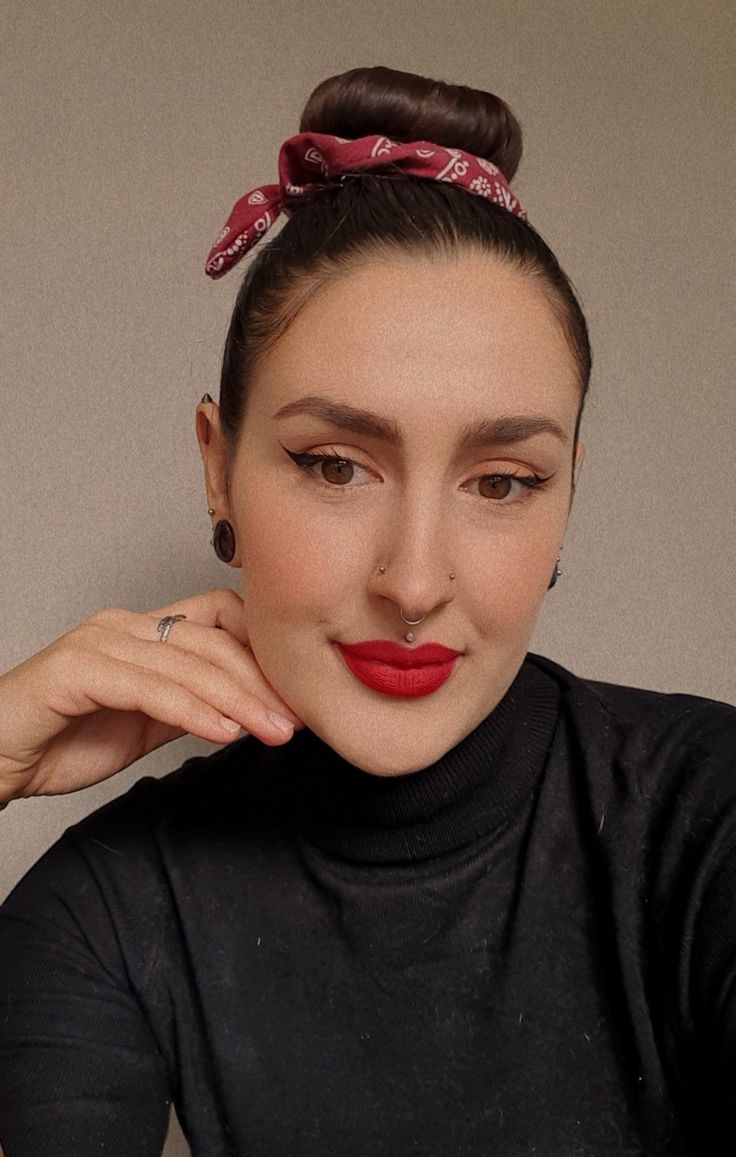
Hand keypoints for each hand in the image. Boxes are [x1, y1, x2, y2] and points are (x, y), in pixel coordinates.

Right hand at [0, 588, 304, 802]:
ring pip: (187, 662)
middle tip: (295, 720)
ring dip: (238, 699)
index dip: (263, 650)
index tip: (296, 694)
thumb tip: (243, 709)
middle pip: (213, 638)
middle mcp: (123, 625)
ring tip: (272, 730)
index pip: (220, 617)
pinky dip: (191, 710)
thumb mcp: (143, 724)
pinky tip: (222, 733)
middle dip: (261, 681)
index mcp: (142, 630)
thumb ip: (187, 706)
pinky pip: (148, 687)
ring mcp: (98, 641)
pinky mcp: (76, 669)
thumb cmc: (60, 740)